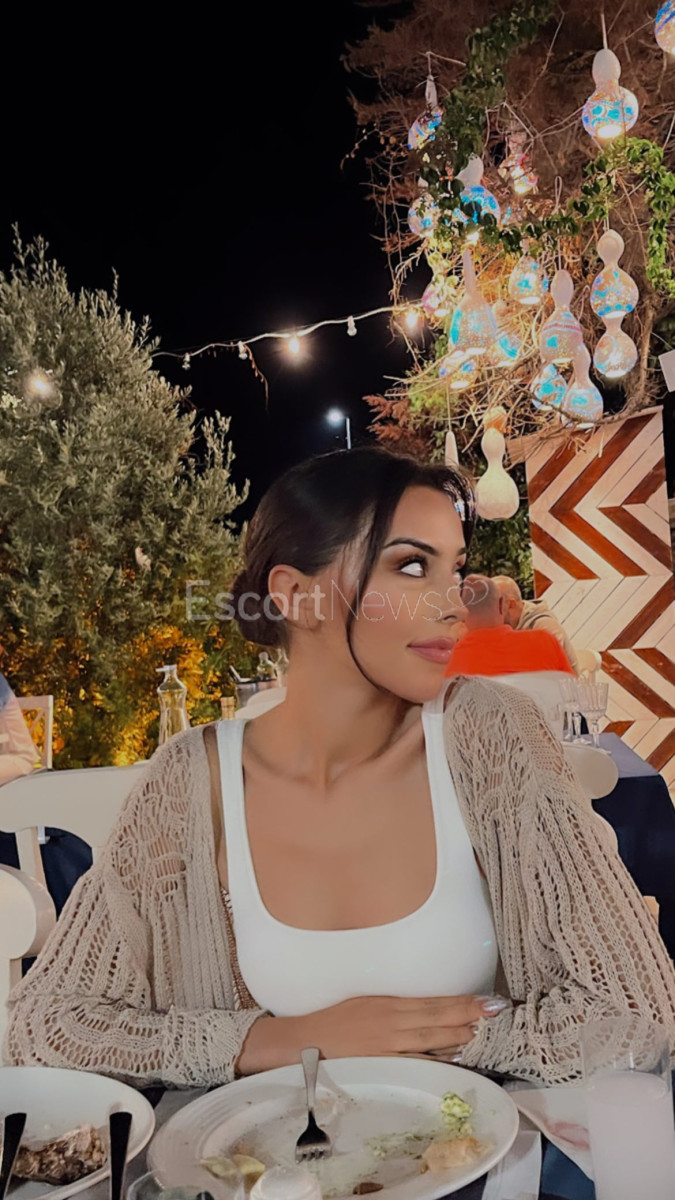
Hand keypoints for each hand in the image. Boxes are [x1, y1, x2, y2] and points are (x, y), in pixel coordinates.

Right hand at [236, 994, 509, 1074]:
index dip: (461, 1002)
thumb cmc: (335, 1022)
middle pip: (436, 1019)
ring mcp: (387, 1046)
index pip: (432, 1003)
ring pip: (429, 1040)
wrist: (305, 1042)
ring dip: (456, 1037)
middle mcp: (391, 1022)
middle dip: (466, 1014)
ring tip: (478, 1033)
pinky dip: (435, 1061)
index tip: (486, 1000)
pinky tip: (452, 1060)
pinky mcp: (381, 1065)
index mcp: (388, 1004)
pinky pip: (414, 1064)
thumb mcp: (366, 1006)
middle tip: (493, 1011)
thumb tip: (427, 1014)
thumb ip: (395, 1009)